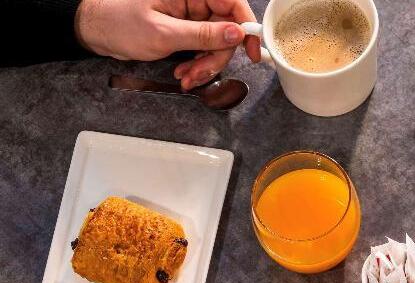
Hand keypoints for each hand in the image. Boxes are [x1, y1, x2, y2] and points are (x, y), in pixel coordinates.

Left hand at [75, 0, 261, 88]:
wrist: (95, 30)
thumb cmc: (119, 22)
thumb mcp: (163, 33)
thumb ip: (203, 35)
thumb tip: (237, 34)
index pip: (233, 3)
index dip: (247, 27)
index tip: (252, 51)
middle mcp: (194, 0)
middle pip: (227, 30)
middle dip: (216, 57)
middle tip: (199, 74)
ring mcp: (191, 15)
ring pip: (217, 43)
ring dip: (205, 65)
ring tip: (185, 77)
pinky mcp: (186, 29)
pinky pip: (203, 48)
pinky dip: (196, 65)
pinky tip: (182, 74)